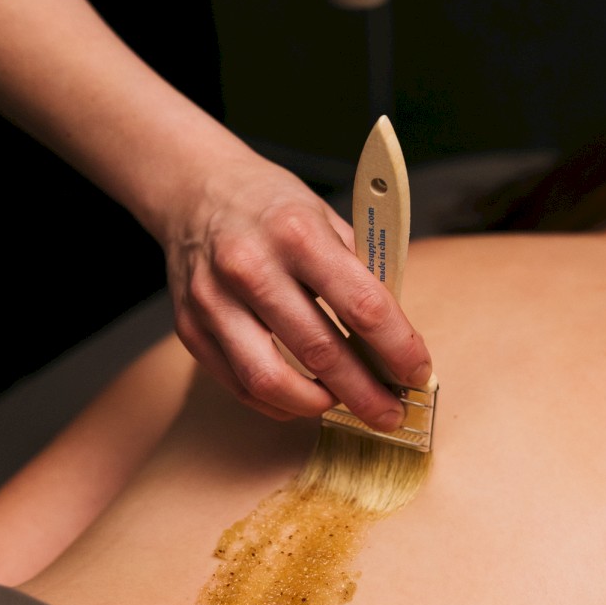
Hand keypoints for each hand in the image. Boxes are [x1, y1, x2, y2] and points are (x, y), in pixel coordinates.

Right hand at [165, 153, 432, 427]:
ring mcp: (213, 300)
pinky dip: (278, 402)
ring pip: (271, 381)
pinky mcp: (189, 327)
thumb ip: (359, 274)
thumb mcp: (325, 218)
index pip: (362, 305)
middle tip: (390, 415)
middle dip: (365, 394)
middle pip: (320, 352)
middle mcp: (250, 266)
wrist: (195, 189)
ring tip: (341, 404)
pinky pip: (239, 385)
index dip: (398, 348)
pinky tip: (302, 397)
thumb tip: (394, 340)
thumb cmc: (271, 206)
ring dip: (317, 405)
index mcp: (298, 232)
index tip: (416, 374)